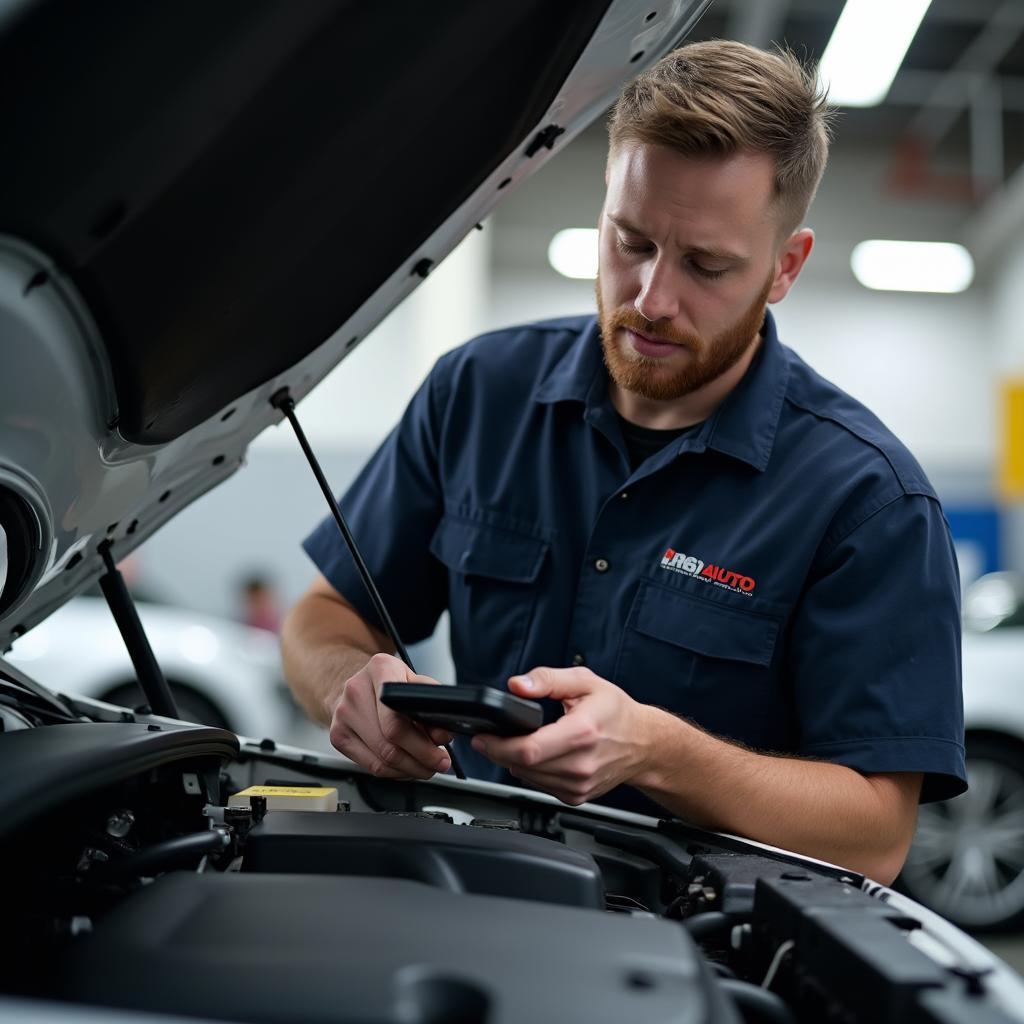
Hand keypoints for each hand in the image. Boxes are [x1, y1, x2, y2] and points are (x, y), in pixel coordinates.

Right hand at [327, 653, 453, 779]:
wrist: (350, 681)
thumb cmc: (386, 682)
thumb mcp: (413, 680)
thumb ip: (431, 704)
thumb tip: (443, 735)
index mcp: (380, 669)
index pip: (397, 717)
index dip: (421, 742)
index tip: (440, 750)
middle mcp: (356, 690)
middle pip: (390, 742)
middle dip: (421, 759)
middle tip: (439, 763)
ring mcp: (343, 715)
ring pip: (382, 759)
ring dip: (410, 770)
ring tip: (426, 767)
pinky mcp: (337, 736)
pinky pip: (371, 766)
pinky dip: (394, 772)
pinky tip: (406, 767)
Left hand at [470, 667, 653, 804]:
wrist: (644, 743)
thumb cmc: (616, 712)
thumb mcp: (584, 682)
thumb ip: (547, 679)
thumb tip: (517, 685)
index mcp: (582, 732)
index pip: (529, 750)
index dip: (498, 745)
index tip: (483, 736)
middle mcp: (581, 764)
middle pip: (523, 766)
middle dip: (499, 752)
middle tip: (488, 738)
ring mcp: (579, 785)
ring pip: (528, 779)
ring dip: (513, 763)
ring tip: (512, 743)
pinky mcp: (576, 796)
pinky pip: (540, 786)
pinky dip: (530, 772)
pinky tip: (535, 756)